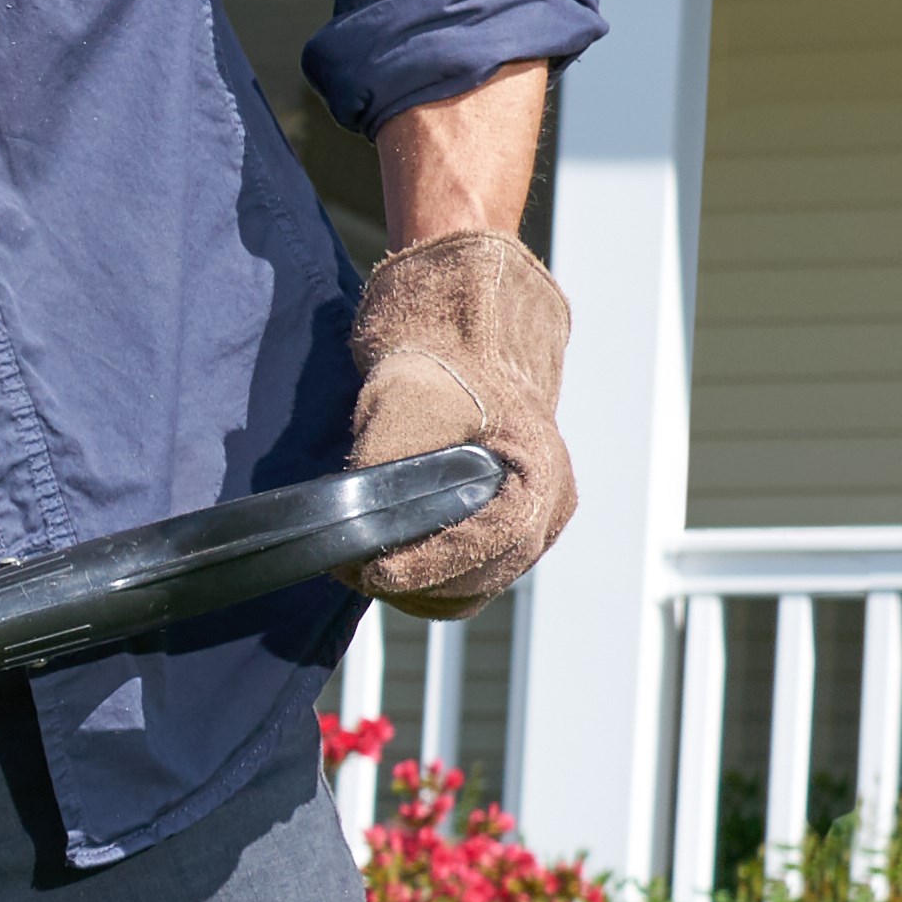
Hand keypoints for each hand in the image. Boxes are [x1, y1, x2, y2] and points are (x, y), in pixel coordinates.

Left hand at [347, 231, 575, 614]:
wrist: (467, 316)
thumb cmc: (443, 349)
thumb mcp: (402, 398)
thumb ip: (384, 469)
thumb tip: (354, 532)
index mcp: (539, 472)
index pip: (488, 545)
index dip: (426, 566)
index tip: (373, 573)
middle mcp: (550, 502)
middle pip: (482, 578)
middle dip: (413, 582)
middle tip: (351, 570)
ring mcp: (537, 515)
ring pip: (476, 584)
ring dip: (419, 585)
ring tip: (361, 567)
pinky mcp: (513, 519)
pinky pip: (475, 572)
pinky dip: (431, 574)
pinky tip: (388, 561)